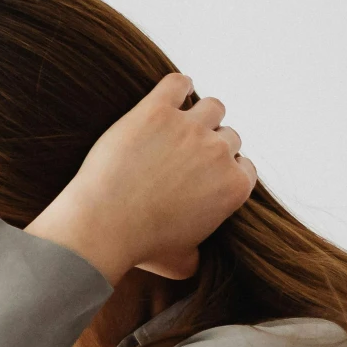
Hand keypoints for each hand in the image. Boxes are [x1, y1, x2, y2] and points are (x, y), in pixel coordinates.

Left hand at [25, 72, 256, 283]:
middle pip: (229, 136)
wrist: (103, 224)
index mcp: (234, 187)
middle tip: (186, 152)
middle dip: (212, 144)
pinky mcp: (157, 109)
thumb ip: (198, 254)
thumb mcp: (181, 263)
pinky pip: (178, 84)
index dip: (225, 169)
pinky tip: (171, 95)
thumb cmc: (140, 247)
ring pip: (213, 107)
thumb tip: (197, 256)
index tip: (206, 171)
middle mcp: (219, 152)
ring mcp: (189, 127)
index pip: (244, 166)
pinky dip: (179, 86)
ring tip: (180, 122)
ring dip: (201, 114)